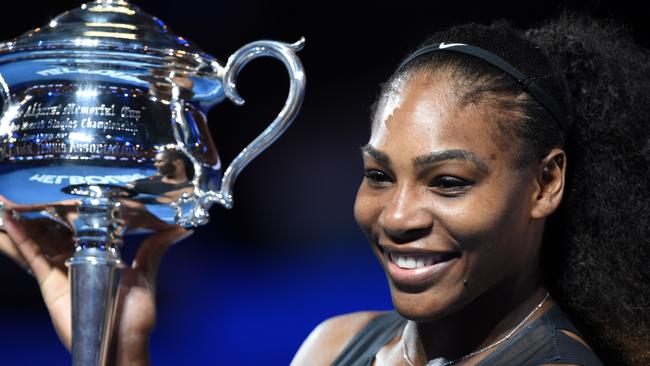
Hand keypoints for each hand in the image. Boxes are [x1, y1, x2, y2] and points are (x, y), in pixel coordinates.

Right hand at [0, 197, 191, 364]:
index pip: (85, 222)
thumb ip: (153, 250)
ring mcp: (63, 269)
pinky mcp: (50, 283)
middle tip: (28, 184)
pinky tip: (9, 221)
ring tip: (6, 198)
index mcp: (101, 252)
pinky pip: (33, 258)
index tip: (66, 184)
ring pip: (39, 239)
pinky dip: (20, 240)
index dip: (74, 205)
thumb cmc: (134, 315)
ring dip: (23, 219)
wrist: (121, 344)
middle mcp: (79, 257)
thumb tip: (179, 229)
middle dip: (42, 208)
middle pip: (57, 227)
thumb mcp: (146, 276)